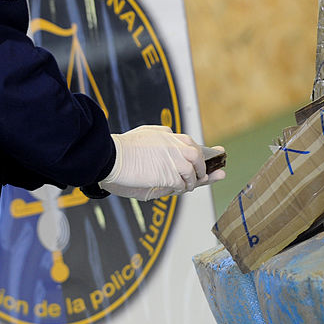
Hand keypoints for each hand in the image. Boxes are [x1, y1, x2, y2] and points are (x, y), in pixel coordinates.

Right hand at [100, 126, 225, 200]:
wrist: (110, 157)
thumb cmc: (121, 150)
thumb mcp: (143, 135)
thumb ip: (159, 137)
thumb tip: (170, 136)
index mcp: (167, 134)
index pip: (190, 144)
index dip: (201, 153)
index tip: (213, 157)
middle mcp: (174, 143)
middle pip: (197, 155)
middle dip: (204, 168)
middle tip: (208, 176)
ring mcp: (174, 158)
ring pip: (193, 172)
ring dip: (191, 181)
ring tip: (185, 186)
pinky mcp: (170, 174)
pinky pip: (183, 184)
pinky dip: (181, 188)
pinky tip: (177, 189)